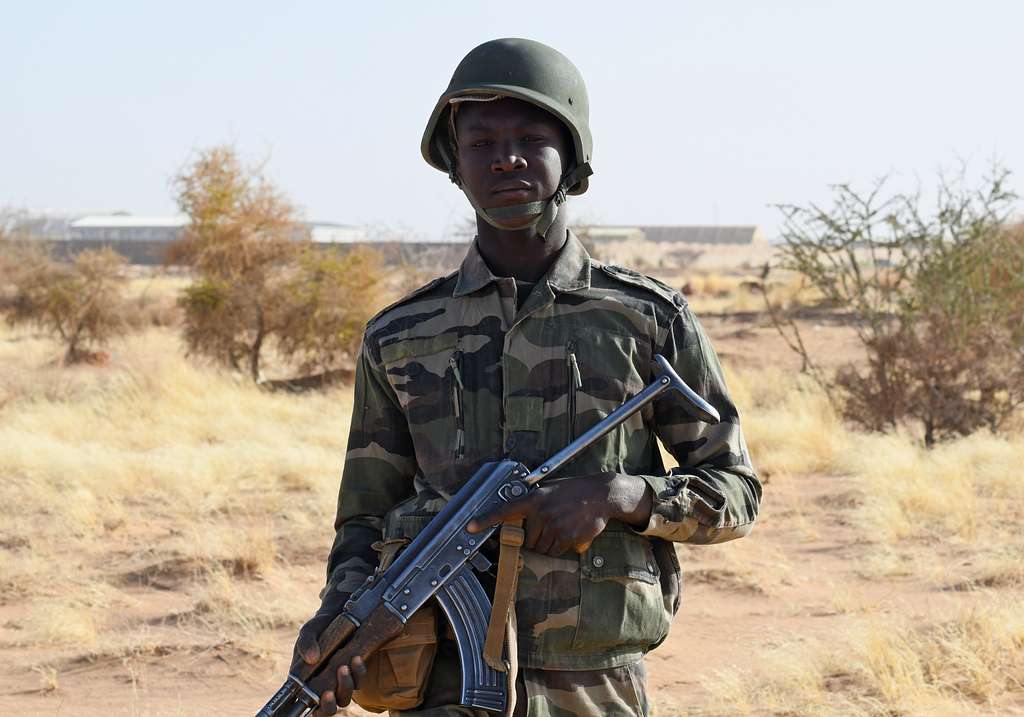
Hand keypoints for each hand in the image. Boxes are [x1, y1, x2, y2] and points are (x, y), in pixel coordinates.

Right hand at [292, 594, 368, 714]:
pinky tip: (357, 658)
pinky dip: (359, 671)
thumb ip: (306, 643)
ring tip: (345, 665)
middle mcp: (324, 685)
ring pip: (346, 695)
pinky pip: (359, 679)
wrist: (337, 615)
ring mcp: (340, 680)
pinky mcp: (354, 671)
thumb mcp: (308, 632)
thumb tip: (312, 658)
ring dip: (346, 684)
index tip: (324, 695)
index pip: (311, 707)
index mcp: (307, 683)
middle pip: (330, 708)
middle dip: (331, 703)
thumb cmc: (318, 628)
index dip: (318, 709)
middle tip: (330, 690)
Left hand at [467, 472, 652, 555]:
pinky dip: (560, 548)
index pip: (505, 510)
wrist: (601, 495)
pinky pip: (555, 552)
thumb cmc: (574, 491)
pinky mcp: (567, 537)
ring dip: (548, 544)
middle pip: (526, 539)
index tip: (471, 526)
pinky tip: (570, 533)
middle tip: (548, 527)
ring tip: (561, 528)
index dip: (486, 519)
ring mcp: (554, 526)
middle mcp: (541, 513)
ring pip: (541, 548)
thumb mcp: (550, 489)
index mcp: (534, 499)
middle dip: (534, 538)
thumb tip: (520, 515)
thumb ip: (534, 502)